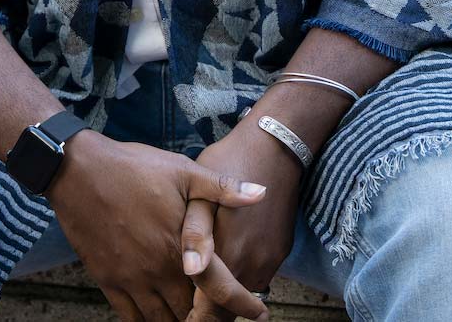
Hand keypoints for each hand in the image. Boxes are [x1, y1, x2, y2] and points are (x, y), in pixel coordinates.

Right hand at [48, 131, 270, 321]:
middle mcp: (158, 270)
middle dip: (207, 318)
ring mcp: (131, 278)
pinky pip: (130, 318)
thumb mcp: (181, 171)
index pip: (220, 291)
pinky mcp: (107, 279)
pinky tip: (156, 319)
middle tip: (216, 315)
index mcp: (181, 247)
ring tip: (191, 319)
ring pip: (162, 321)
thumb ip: (222, 188)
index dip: (241, 307)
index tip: (258, 313)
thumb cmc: (131, 167)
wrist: (77, 170)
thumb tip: (261, 193)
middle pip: (191, 314)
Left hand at [178, 125, 303, 321]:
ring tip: (193, 286)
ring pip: (241, 293)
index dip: (190, 318)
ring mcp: (270, 261)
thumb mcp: (201, 192)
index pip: (211, 312)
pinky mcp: (278, 252)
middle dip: (204, 310)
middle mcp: (254, 266)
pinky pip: (254, 277)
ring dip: (221, 295)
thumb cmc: (230, 164)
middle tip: (179, 302)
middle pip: (227, 310)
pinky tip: (220, 261)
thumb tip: (190, 270)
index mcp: (231, 256)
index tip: (173, 315)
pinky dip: (237, 278)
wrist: (275, 147)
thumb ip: (195, 235)